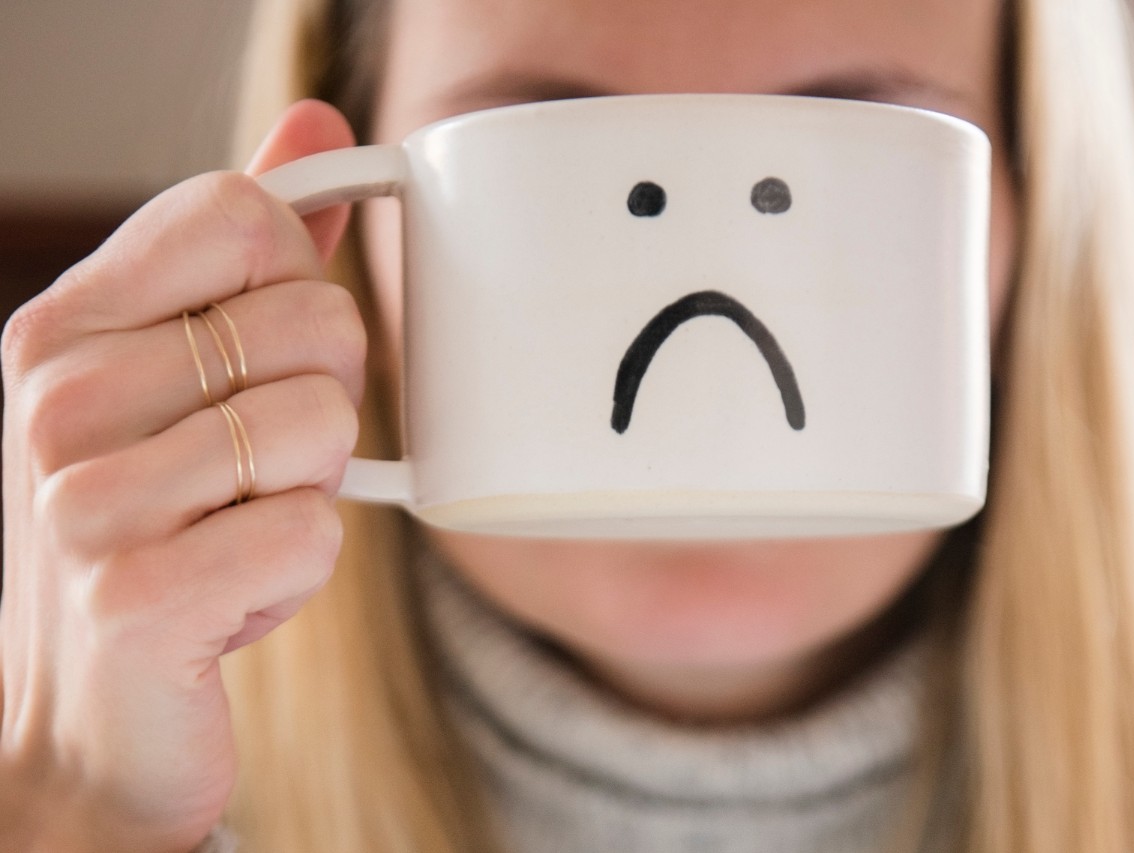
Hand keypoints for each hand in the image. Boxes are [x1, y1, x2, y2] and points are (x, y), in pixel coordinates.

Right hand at [0, 100, 364, 852]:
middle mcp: (58, 398)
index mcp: (66, 324)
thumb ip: (241, 249)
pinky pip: (314, 532)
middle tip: (256, 466)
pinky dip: (304, 567)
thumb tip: (318, 125)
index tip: (266, 348)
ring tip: (237, 526)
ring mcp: (85, 503)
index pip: (244, 212)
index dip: (298, 279)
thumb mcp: (174, 376)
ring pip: (323, 426)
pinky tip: (235, 587)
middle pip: (314, 319)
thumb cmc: (146, 530)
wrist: (87, 718)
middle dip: (323, 401)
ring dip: (312, 491)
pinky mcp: (138, 600)